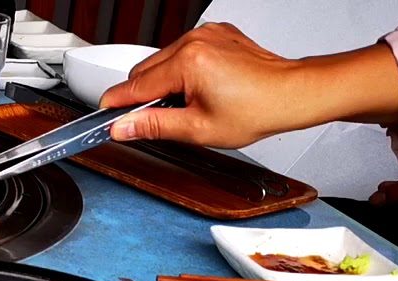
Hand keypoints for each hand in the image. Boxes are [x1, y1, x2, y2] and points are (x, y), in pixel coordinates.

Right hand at [99, 23, 397, 145]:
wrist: (292, 94)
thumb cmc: (256, 110)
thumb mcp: (197, 129)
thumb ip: (153, 126)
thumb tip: (122, 127)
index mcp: (187, 62)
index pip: (135, 86)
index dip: (118, 106)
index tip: (105, 117)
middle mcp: (194, 41)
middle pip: (144, 71)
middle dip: (145, 96)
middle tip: (162, 119)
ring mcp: (205, 34)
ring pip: (161, 61)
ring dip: (164, 83)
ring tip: (189, 104)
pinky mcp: (215, 33)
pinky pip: (182, 52)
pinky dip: (181, 70)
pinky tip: (200, 88)